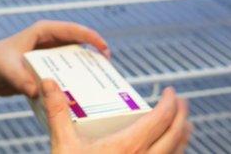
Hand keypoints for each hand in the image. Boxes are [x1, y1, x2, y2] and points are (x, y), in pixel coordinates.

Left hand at [0, 20, 109, 98]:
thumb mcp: (7, 69)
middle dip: (94, 54)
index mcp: (43, 31)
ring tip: (100, 81)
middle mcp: (49, 40)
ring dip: (86, 67)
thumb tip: (37, 90)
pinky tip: (82, 90)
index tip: (104, 49)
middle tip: (107, 70)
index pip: (72, 30)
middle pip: (78, 43)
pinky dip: (75, 77)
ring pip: (74, 57)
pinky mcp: (47, 66)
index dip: (91, 37)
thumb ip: (21, 80)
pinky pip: (66, 70)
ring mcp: (49, 53)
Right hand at [44, 81, 191, 152]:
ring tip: (182, 125)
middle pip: (176, 134)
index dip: (170, 103)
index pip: (161, 119)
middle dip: (182, 115)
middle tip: (181, 103)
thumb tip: (48, 83)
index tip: (171, 92)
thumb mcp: (64, 144)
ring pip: (177, 152)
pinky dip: (175, 153)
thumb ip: (58, 112)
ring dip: (182, 136)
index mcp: (129, 146)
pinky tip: (170, 150)